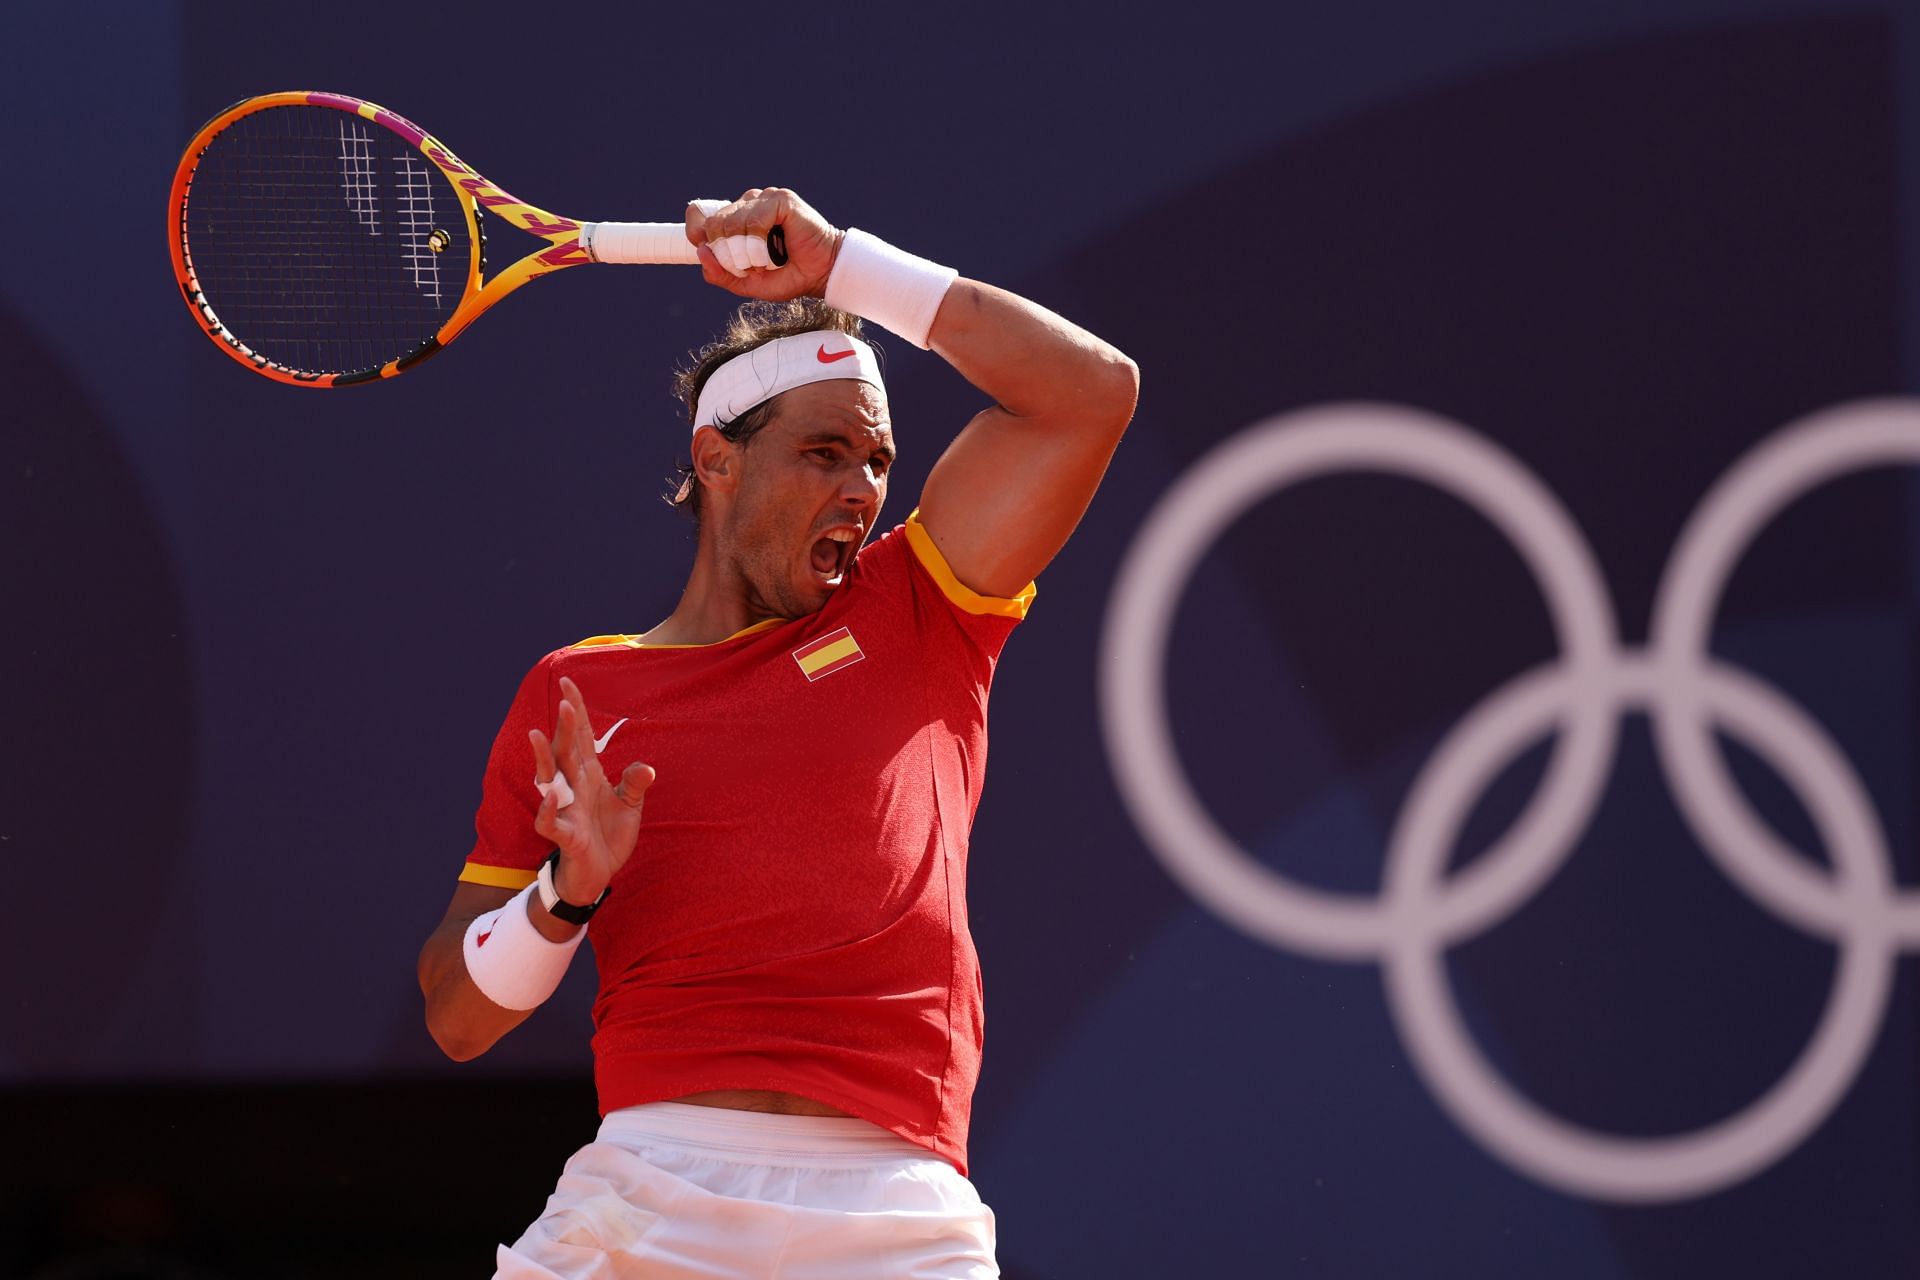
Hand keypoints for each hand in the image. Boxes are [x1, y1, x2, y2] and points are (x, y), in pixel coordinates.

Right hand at [529, 676, 654, 906]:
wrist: (597, 873)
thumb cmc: (608, 834)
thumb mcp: (629, 806)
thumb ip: (635, 784)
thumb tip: (647, 768)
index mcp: (589, 775)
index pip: (581, 737)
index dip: (576, 710)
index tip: (568, 682)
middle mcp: (573, 787)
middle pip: (566, 751)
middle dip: (565, 727)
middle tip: (564, 701)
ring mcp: (566, 809)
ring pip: (548, 779)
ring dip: (543, 758)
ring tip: (537, 735)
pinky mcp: (565, 835)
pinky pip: (550, 821)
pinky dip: (548, 809)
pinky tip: (551, 795)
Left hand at [687, 188, 840, 301]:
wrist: (822, 274)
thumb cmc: (789, 276)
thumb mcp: (748, 283)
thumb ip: (721, 273)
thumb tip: (701, 252)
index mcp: (736, 220)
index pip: (701, 214)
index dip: (697, 232)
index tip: (708, 251)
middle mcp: (748, 205)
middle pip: (714, 222)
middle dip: (727, 252)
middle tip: (750, 265)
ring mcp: (764, 199)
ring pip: (733, 221)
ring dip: (745, 250)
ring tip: (766, 259)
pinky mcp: (780, 199)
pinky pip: (754, 218)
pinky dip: (759, 239)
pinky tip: (774, 248)